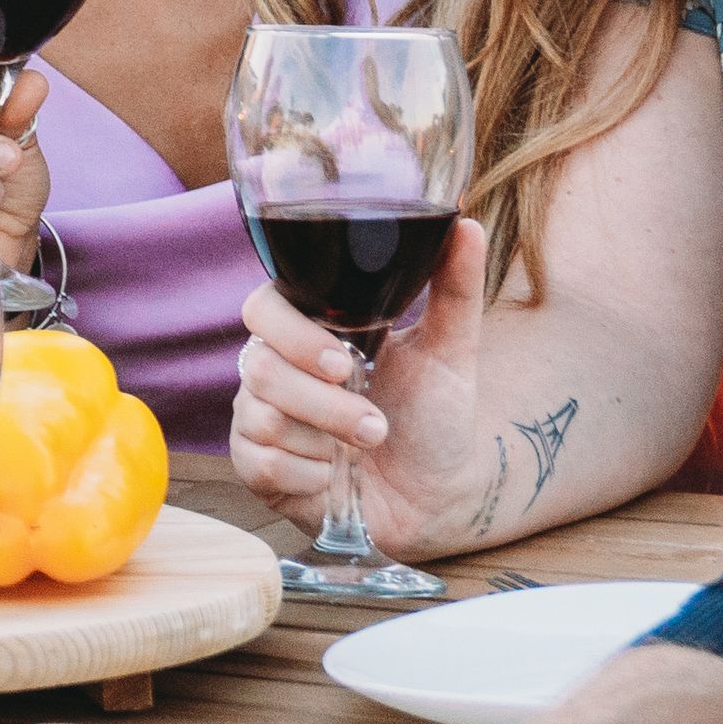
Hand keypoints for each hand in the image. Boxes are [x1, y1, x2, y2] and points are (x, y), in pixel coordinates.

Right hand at [228, 227, 502, 543]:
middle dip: (322, 402)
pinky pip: (260, 463)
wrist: (438, 499)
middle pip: (259, 366)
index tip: (345, 363)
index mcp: (309, 332)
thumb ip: (454, 288)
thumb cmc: (436, 420)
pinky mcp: (256, 468)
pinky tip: (334, 478)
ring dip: (326, 439)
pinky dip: (308, 475)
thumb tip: (466, 224)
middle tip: (375, 424)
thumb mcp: (450, 353)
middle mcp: (276, 370)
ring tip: (370, 447)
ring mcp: (259, 418)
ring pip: (260, 416)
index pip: (263, 307)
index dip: (294, 334)